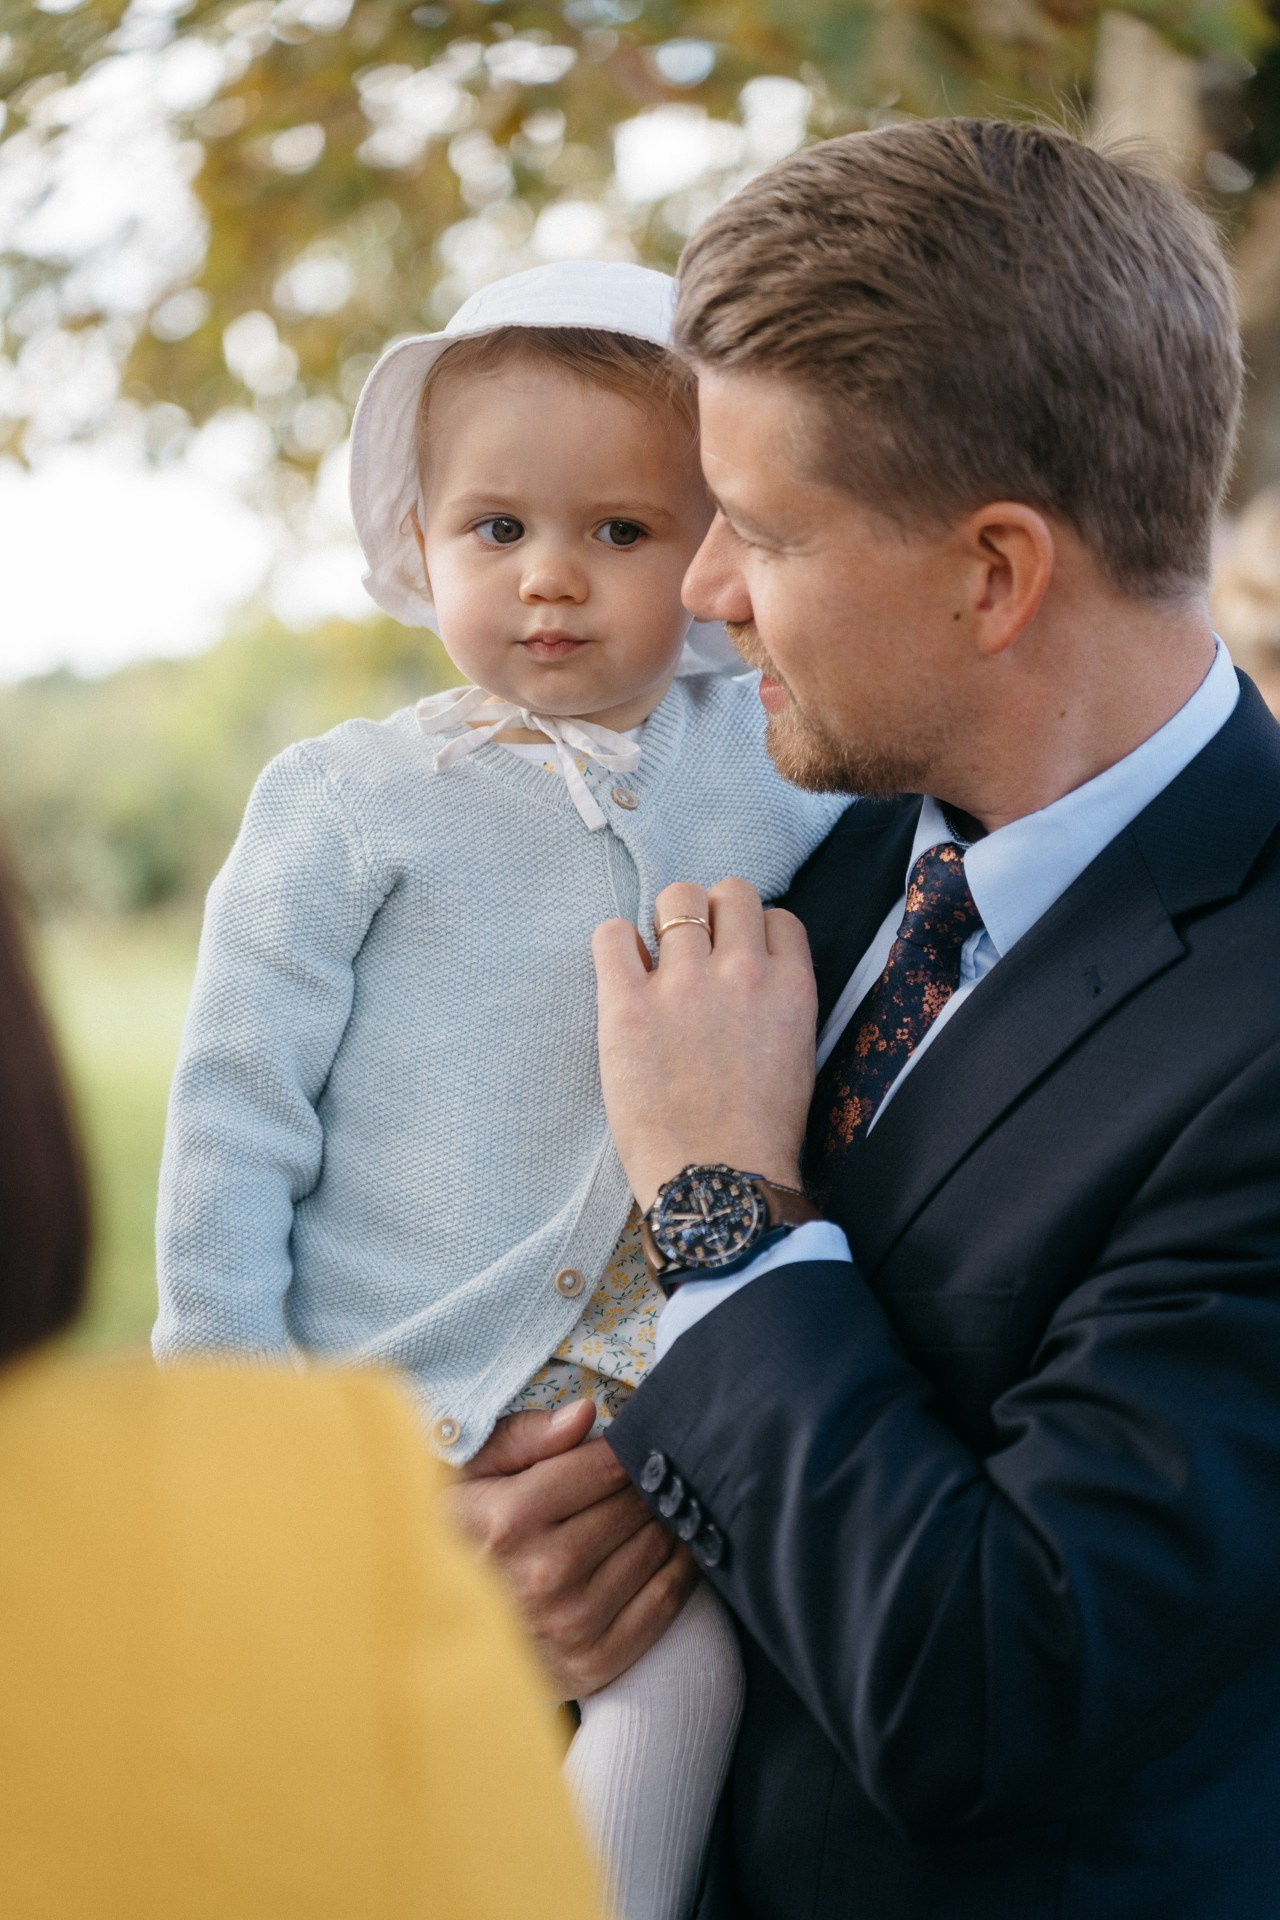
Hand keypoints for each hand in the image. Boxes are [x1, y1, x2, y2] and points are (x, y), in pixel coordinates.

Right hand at [452, 1398, 695, 1698]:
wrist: (434, 1639)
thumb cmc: (454, 1540)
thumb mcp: (467, 1476)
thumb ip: (523, 1437)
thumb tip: (586, 1412)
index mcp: (511, 1519)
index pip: (605, 1466)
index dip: (624, 1447)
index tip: (627, 1442)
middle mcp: (546, 1573)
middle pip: (633, 1506)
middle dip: (643, 1483)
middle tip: (643, 1475)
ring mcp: (572, 1624)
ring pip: (654, 1549)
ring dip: (664, 1521)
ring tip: (652, 1508)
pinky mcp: (594, 1663)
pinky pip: (662, 1603)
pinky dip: (678, 1569)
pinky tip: (672, 1549)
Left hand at [592, 876, 818, 1209]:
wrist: (717, 1184)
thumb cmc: (759, 1137)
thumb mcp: (799, 1057)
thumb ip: (780, 1003)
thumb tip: (751, 976)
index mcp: (791, 988)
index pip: (777, 917)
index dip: (754, 934)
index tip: (736, 959)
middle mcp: (742, 972)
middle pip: (730, 893)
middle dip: (713, 915)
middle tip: (696, 954)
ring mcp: (684, 984)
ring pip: (676, 899)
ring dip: (666, 925)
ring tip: (658, 963)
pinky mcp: (628, 1005)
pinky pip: (611, 934)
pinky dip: (616, 945)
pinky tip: (623, 974)